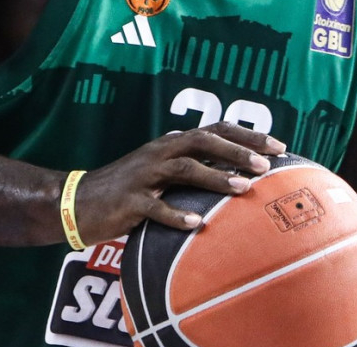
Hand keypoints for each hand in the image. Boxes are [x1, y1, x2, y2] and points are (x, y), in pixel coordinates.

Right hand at [72, 122, 284, 243]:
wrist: (77, 202)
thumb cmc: (128, 190)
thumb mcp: (162, 174)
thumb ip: (193, 170)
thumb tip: (238, 175)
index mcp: (171, 144)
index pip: (215, 130)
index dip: (248, 135)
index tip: (279, 146)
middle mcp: (160, 153)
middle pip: (203, 141)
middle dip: (237, 150)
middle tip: (267, 164)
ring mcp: (144, 176)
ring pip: (184, 169)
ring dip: (215, 178)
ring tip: (243, 189)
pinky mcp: (129, 202)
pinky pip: (155, 208)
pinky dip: (177, 216)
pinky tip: (198, 225)